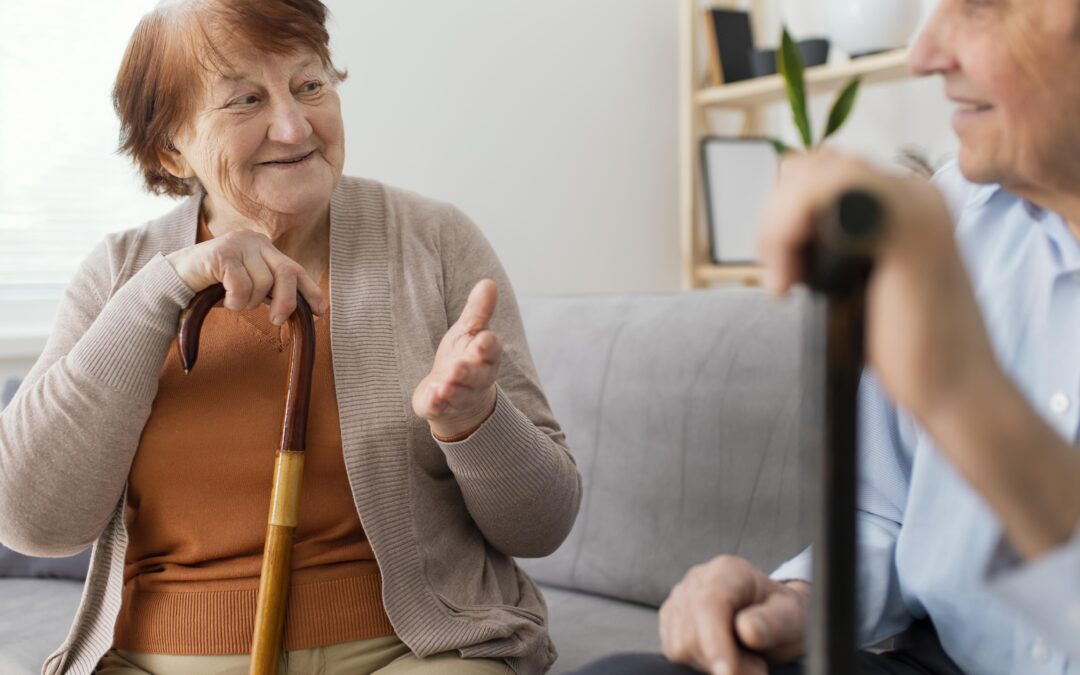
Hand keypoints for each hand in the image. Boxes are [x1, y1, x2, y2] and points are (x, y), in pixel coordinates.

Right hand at [165, 229, 323, 324]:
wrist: (176, 279)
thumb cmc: (215, 285)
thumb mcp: (250, 285)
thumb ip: (271, 289)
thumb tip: (302, 306)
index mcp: (265, 247)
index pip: (295, 269)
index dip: (309, 291)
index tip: (319, 311)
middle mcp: (255, 240)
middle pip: (286, 273)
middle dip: (286, 301)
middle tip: (275, 320)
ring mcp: (239, 243)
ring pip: (261, 284)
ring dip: (247, 302)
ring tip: (233, 301)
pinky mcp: (222, 253)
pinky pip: (241, 286)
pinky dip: (234, 300)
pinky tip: (222, 297)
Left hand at [412, 279, 502, 440]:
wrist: (458, 399)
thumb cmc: (465, 357)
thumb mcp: (469, 331)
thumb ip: (479, 310)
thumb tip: (488, 282)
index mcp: (485, 355)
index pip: (491, 349)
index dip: (487, 345)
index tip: (483, 338)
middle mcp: (476, 377)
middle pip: (476, 375)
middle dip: (468, 372)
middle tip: (458, 367)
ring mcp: (459, 395)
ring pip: (459, 393)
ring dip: (452, 389)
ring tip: (445, 385)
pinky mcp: (441, 406)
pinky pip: (440, 407)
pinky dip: (437, 403)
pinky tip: (432, 398)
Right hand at [660, 555, 808, 674]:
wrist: (773, 616)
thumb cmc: (783, 615)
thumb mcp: (793, 617)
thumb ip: (773, 622)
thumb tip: (746, 630)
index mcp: (728, 572)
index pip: (708, 605)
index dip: (714, 641)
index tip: (727, 672)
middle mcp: (697, 581)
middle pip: (691, 632)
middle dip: (724, 660)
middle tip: (758, 668)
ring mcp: (679, 600)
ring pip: (679, 646)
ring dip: (712, 664)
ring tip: (744, 659)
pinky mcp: (670, 621)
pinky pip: (674, 652)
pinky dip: (700, 663)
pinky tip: (724, 656)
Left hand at [758, 149, 1001, 423]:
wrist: (956, 390)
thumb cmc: (905, 346)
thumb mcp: (855, 279)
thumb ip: (832, 242)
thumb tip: (781, 225)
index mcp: (905, 200)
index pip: (821, 170)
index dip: (785, 211)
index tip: (783, 268)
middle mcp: (914, 192)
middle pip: (811, 165)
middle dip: (777, 218)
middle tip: (781, 277)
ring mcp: (914, 206)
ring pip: (813, 173)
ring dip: (779, 226)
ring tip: (786, 281)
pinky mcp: (907, 230)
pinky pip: (826, 193)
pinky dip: (788, 230)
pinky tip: (791, 281)